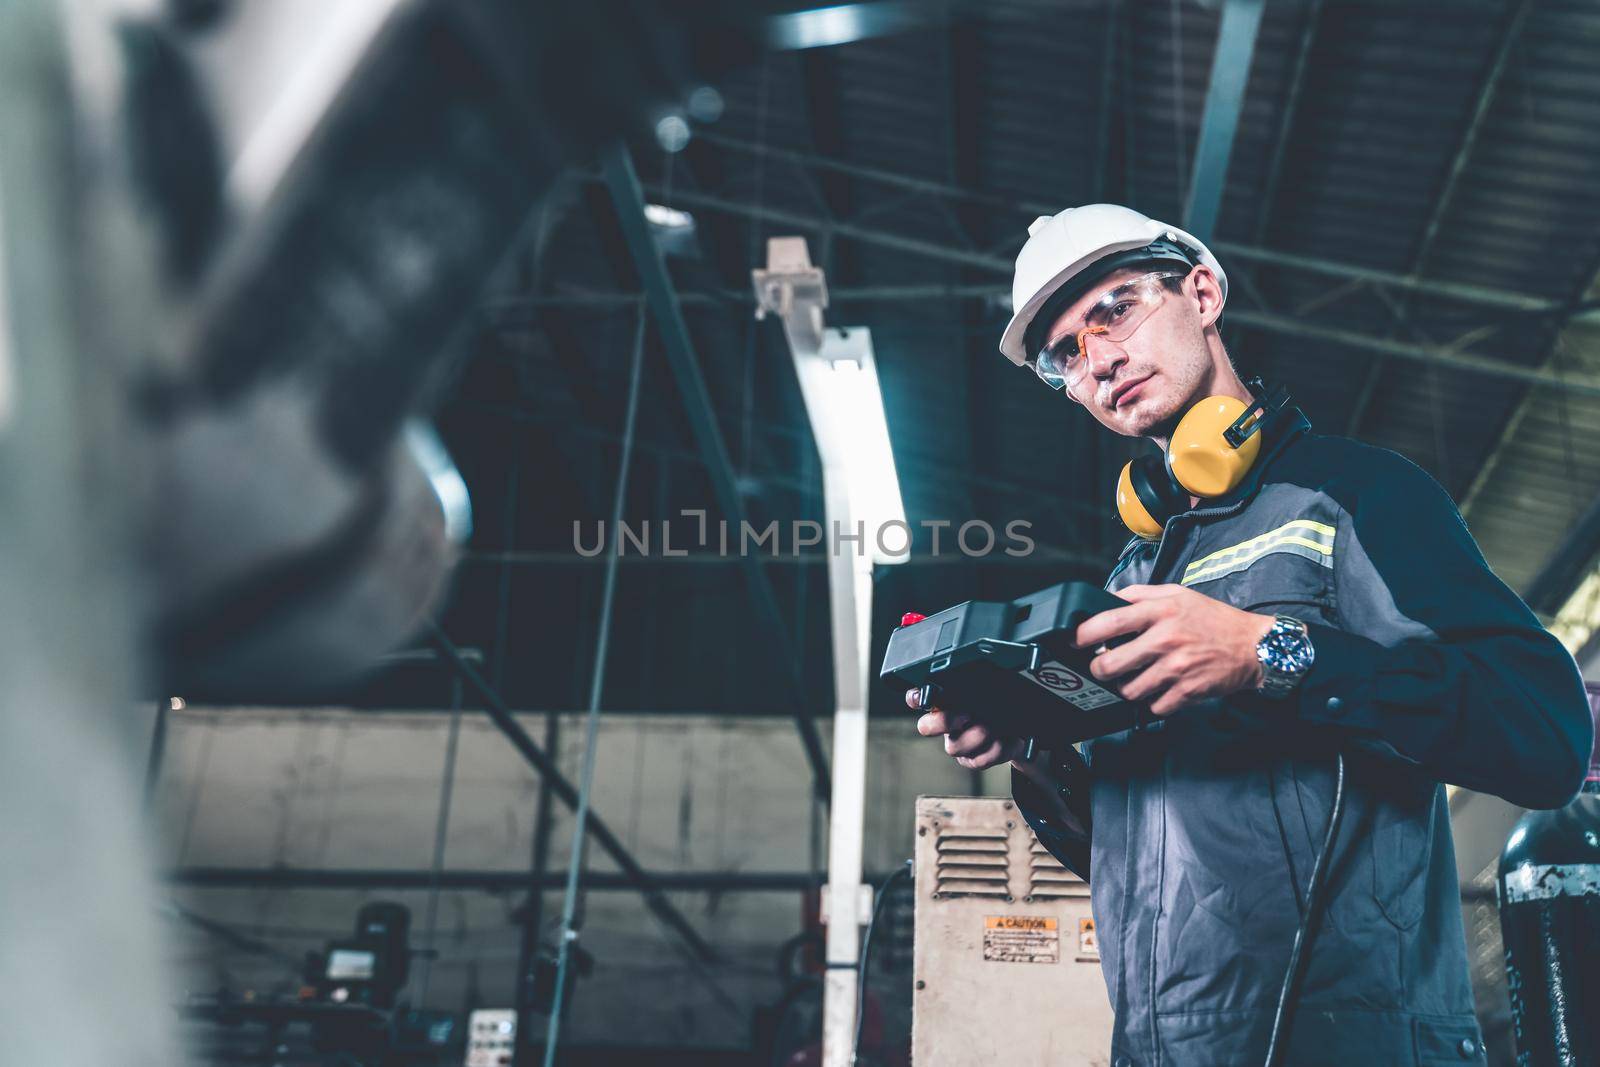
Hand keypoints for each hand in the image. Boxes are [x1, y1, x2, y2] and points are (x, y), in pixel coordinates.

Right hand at [906, 688, 1027, 769]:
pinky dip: (1000, 750)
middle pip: (926, 727)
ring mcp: (958, 743)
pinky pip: (978, 760)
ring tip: (998, 727)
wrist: (1030, 722)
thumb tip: (977, 671)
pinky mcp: (973, 760)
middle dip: (944, 721)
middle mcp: (947, 722)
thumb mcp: (996, 681)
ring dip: (979, 736)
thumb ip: (980, 676)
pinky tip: (1013, 740)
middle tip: (967, 715)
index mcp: (947, 698)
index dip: (915, 698)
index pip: (919, 697)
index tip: (922, 697)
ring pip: (954, 747)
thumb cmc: (1008, 697)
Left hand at [1074, 584, 1275, 716]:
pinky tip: (1159, 690)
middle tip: (1101, 667)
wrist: (1253, 646)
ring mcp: (1176, 668)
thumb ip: (1141, 594)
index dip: (1084, 634)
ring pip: (1129, 690)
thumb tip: (1108, 598)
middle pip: (1111, 663)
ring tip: (1134, 679)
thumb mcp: (1178, 594)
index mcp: (1161, 612)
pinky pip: (1153, 706)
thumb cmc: (1214, 620)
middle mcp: (1166, 639)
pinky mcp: (1187, 691)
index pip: (1110, 622)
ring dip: (1126, 688)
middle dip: (1098, 669)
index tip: (1075, 640)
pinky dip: (1152, 702)